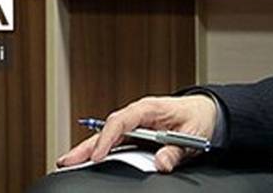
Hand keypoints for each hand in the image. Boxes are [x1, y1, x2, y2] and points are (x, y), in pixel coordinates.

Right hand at [56, 94, 218, 172]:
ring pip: (107, 137)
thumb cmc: (197, 117)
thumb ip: (176, 150)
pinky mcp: (135, 136)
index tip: (98, 155)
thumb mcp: (192, 134)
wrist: (204, 112)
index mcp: (150, 108)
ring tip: (68, 163)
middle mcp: (138, 116)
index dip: (108, 137)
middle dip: (87, 145)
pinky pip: (115, 144)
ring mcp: (135, 126)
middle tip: (67, 160)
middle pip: (108, 130)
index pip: (123, 120)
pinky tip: (87, 162)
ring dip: (88, 149)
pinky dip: (100, 152)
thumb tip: (161, 162)